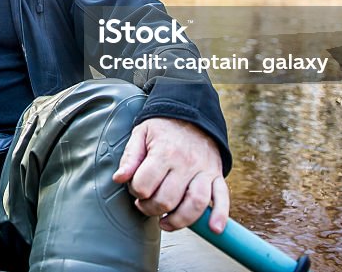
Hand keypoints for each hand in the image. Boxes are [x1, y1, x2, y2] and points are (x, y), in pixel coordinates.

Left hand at [112, 118, 228, 232]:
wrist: (192, 112)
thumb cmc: (163, 126)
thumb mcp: (140, 133)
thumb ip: (130, 157)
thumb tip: (119, 178)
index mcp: (164, 152)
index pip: (145, 185)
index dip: (135, 191)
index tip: (136, 188)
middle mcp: (186, 163)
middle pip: (167, 199)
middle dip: (151, 208)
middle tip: (146, 204)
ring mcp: (204, 170)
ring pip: (195, 204)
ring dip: (178, 220)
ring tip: (165, 221)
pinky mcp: (217, 175)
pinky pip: (223, 198)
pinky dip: (220, 216)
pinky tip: (214, 229)